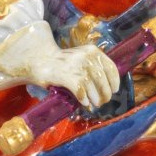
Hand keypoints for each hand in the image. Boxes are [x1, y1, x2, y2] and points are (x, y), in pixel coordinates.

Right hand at [0, 18, 121, 110]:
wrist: (40, 61)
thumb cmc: (63, 63)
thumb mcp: (82, 57)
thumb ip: (95, 66)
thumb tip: (108, 86)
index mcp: (93, 51)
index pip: (111, 68)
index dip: (114, 82)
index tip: (114, 90)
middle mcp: (87, 57)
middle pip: (104, 81)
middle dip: (105, 94)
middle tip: (102, 102)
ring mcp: (78, 66)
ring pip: (94, 89)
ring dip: (96, 100)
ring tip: (94, 104)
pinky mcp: (68, 77)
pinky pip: (82, 93)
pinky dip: (84, 100)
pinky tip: (84, 103)